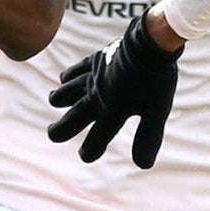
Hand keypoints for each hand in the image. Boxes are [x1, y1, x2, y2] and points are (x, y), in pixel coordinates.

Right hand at [46, 13, 181, 165]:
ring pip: (69, 91)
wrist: (150, 45)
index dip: (90, 150)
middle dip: (62, 129)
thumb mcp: (157, 113)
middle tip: (53, 135)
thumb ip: (148, 138)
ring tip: (54, 101)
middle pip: (74, 117)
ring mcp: (94, 78)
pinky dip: (69, 76)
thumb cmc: (156, 81)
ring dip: (61, 98)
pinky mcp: (96, 61)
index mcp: (112, 112)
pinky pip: (77, 70)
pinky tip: (64, 78)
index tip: (86, 156)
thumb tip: (143, 165)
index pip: (97, 138)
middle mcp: (98, 97)